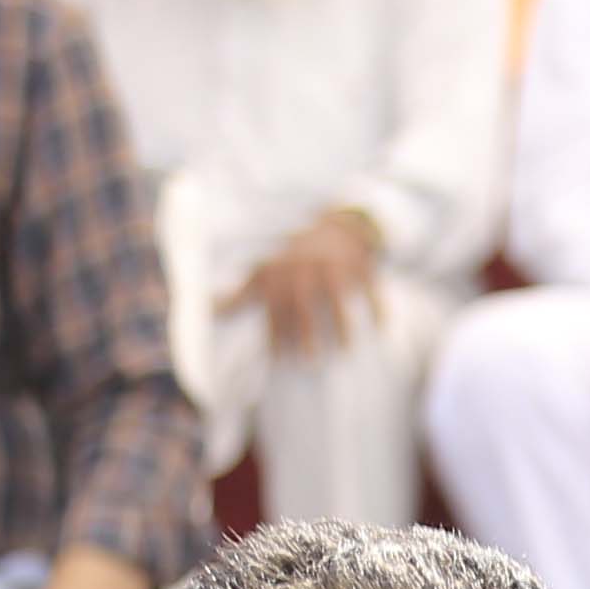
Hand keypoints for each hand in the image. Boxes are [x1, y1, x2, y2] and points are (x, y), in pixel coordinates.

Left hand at [227, 206, 385, 360]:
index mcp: (282, 269)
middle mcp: (306, 265)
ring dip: (342, 322)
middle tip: (308, 361)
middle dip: (304, 330)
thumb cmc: (295, 259)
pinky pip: (370, 287)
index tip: (279, 357)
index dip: (277, 329)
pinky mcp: (361, 265)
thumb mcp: (266, 271)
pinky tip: (380, 329)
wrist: (336, 227)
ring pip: (337, 295)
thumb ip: (241, 294)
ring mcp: (335, 264)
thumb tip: (209, 309)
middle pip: (303, 301)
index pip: (276, 303)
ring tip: (345, 350)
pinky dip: (377, 307)